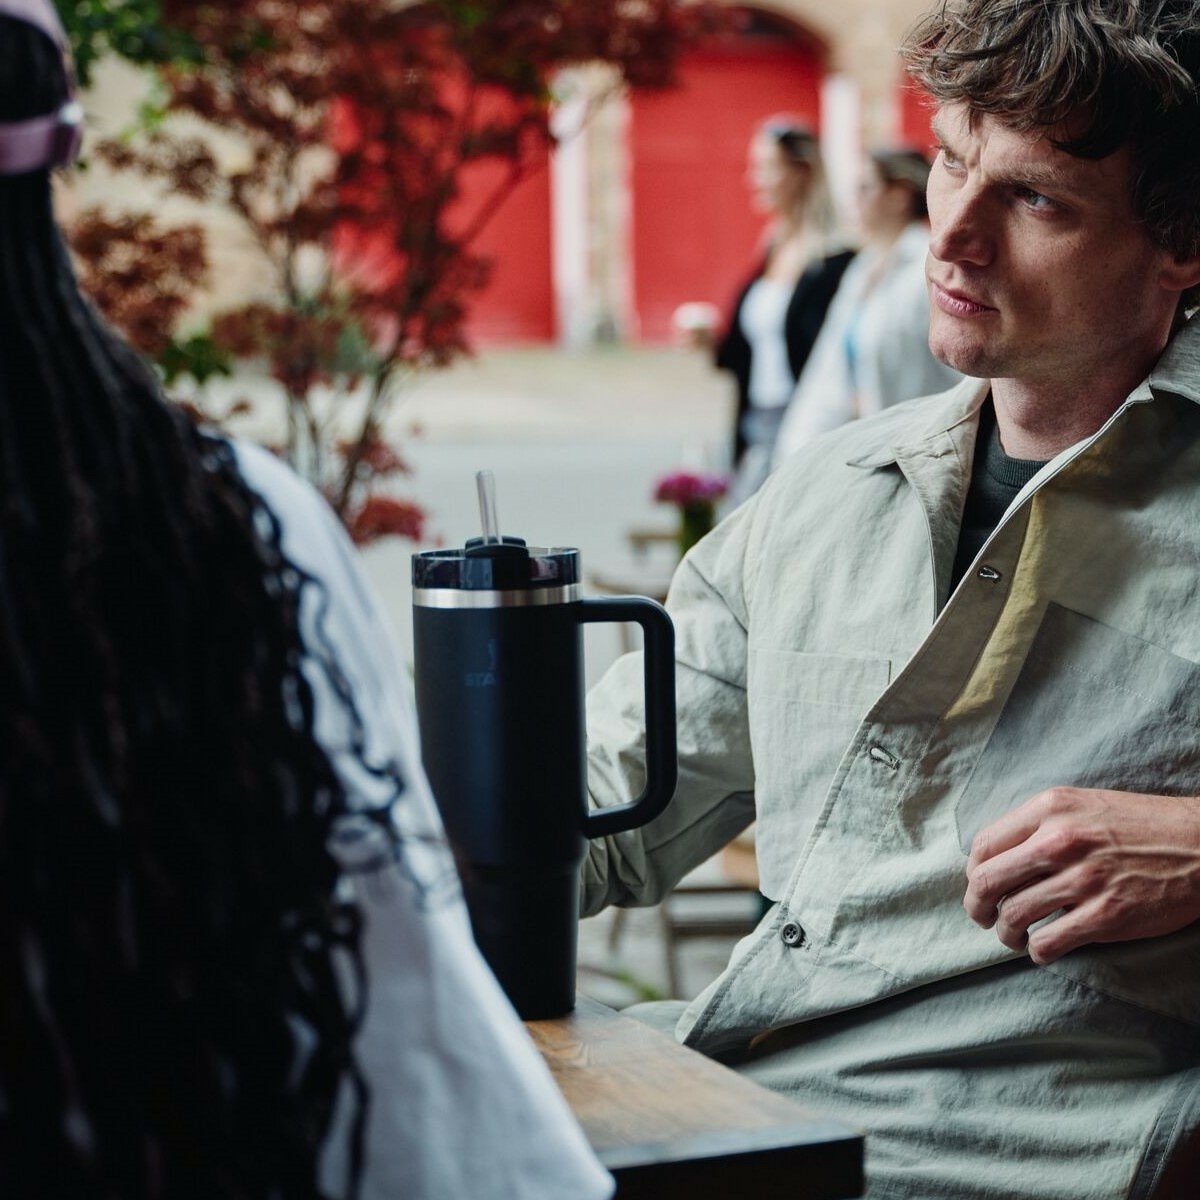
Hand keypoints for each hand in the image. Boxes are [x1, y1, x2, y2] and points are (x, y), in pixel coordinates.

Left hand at [964, 786, 1199, 964]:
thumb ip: (1039, 825)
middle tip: (983, 918)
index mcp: (1050, 809)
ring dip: (1005, 933)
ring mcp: (1082, 880)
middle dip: (976, 906)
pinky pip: (1048, 942)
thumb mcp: (1081, 805)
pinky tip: (1042, 949)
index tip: (980, 885)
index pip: (984, 844)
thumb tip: (997, 858)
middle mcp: (1059, 841)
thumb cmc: (1140, 826)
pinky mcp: (1106, 916)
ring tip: (1012, 936)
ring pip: (1013, 915)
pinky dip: (1037, 951)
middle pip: (988, 881)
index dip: (973, 872)